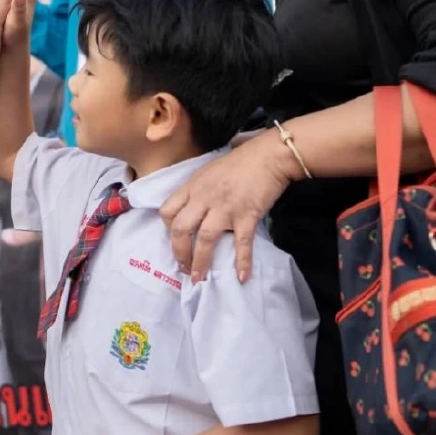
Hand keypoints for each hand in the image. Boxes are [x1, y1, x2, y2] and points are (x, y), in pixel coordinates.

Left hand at [159, 131, 295, 282]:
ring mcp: (225, 208)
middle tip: (183, 268)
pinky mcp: (246, 215)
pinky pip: (241, 243)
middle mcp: (204, 199)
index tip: (174, 240)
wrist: (268, 155)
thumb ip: (198, 191)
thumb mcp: (208, 172)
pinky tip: (241, 277)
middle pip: (180, 229)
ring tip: (198, 278)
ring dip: (200, 263)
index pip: (167, 211)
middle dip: (179, 253)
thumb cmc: (239, 162)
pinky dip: (242, 262)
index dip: (167, 229)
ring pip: (204, 239)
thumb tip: (193, 211)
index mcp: (192, 187)